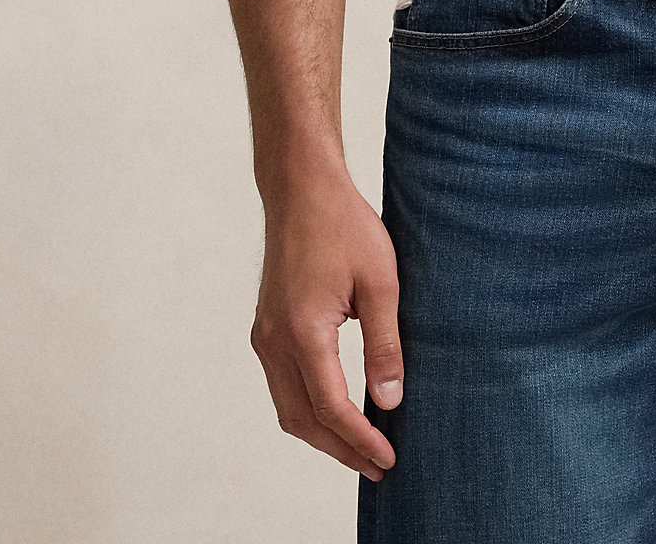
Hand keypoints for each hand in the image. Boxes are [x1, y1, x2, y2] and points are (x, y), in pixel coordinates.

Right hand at [250, 167, 403, 481]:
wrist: (301, 189)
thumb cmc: (344, 225)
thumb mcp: (380, 281)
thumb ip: (385, 344)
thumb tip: (390, 402)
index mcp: (302, 332)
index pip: (331, 407)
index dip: (360, 440)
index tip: (387, 459)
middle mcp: (274, 341)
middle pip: (303, 420)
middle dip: (340, 449)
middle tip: (377, 467)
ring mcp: (265, 336)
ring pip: (288, 408)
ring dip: (322, 434)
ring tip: (360, 448)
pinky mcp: (266, 328)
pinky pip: (282, 386)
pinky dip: (308, 409)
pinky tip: (335, 412)